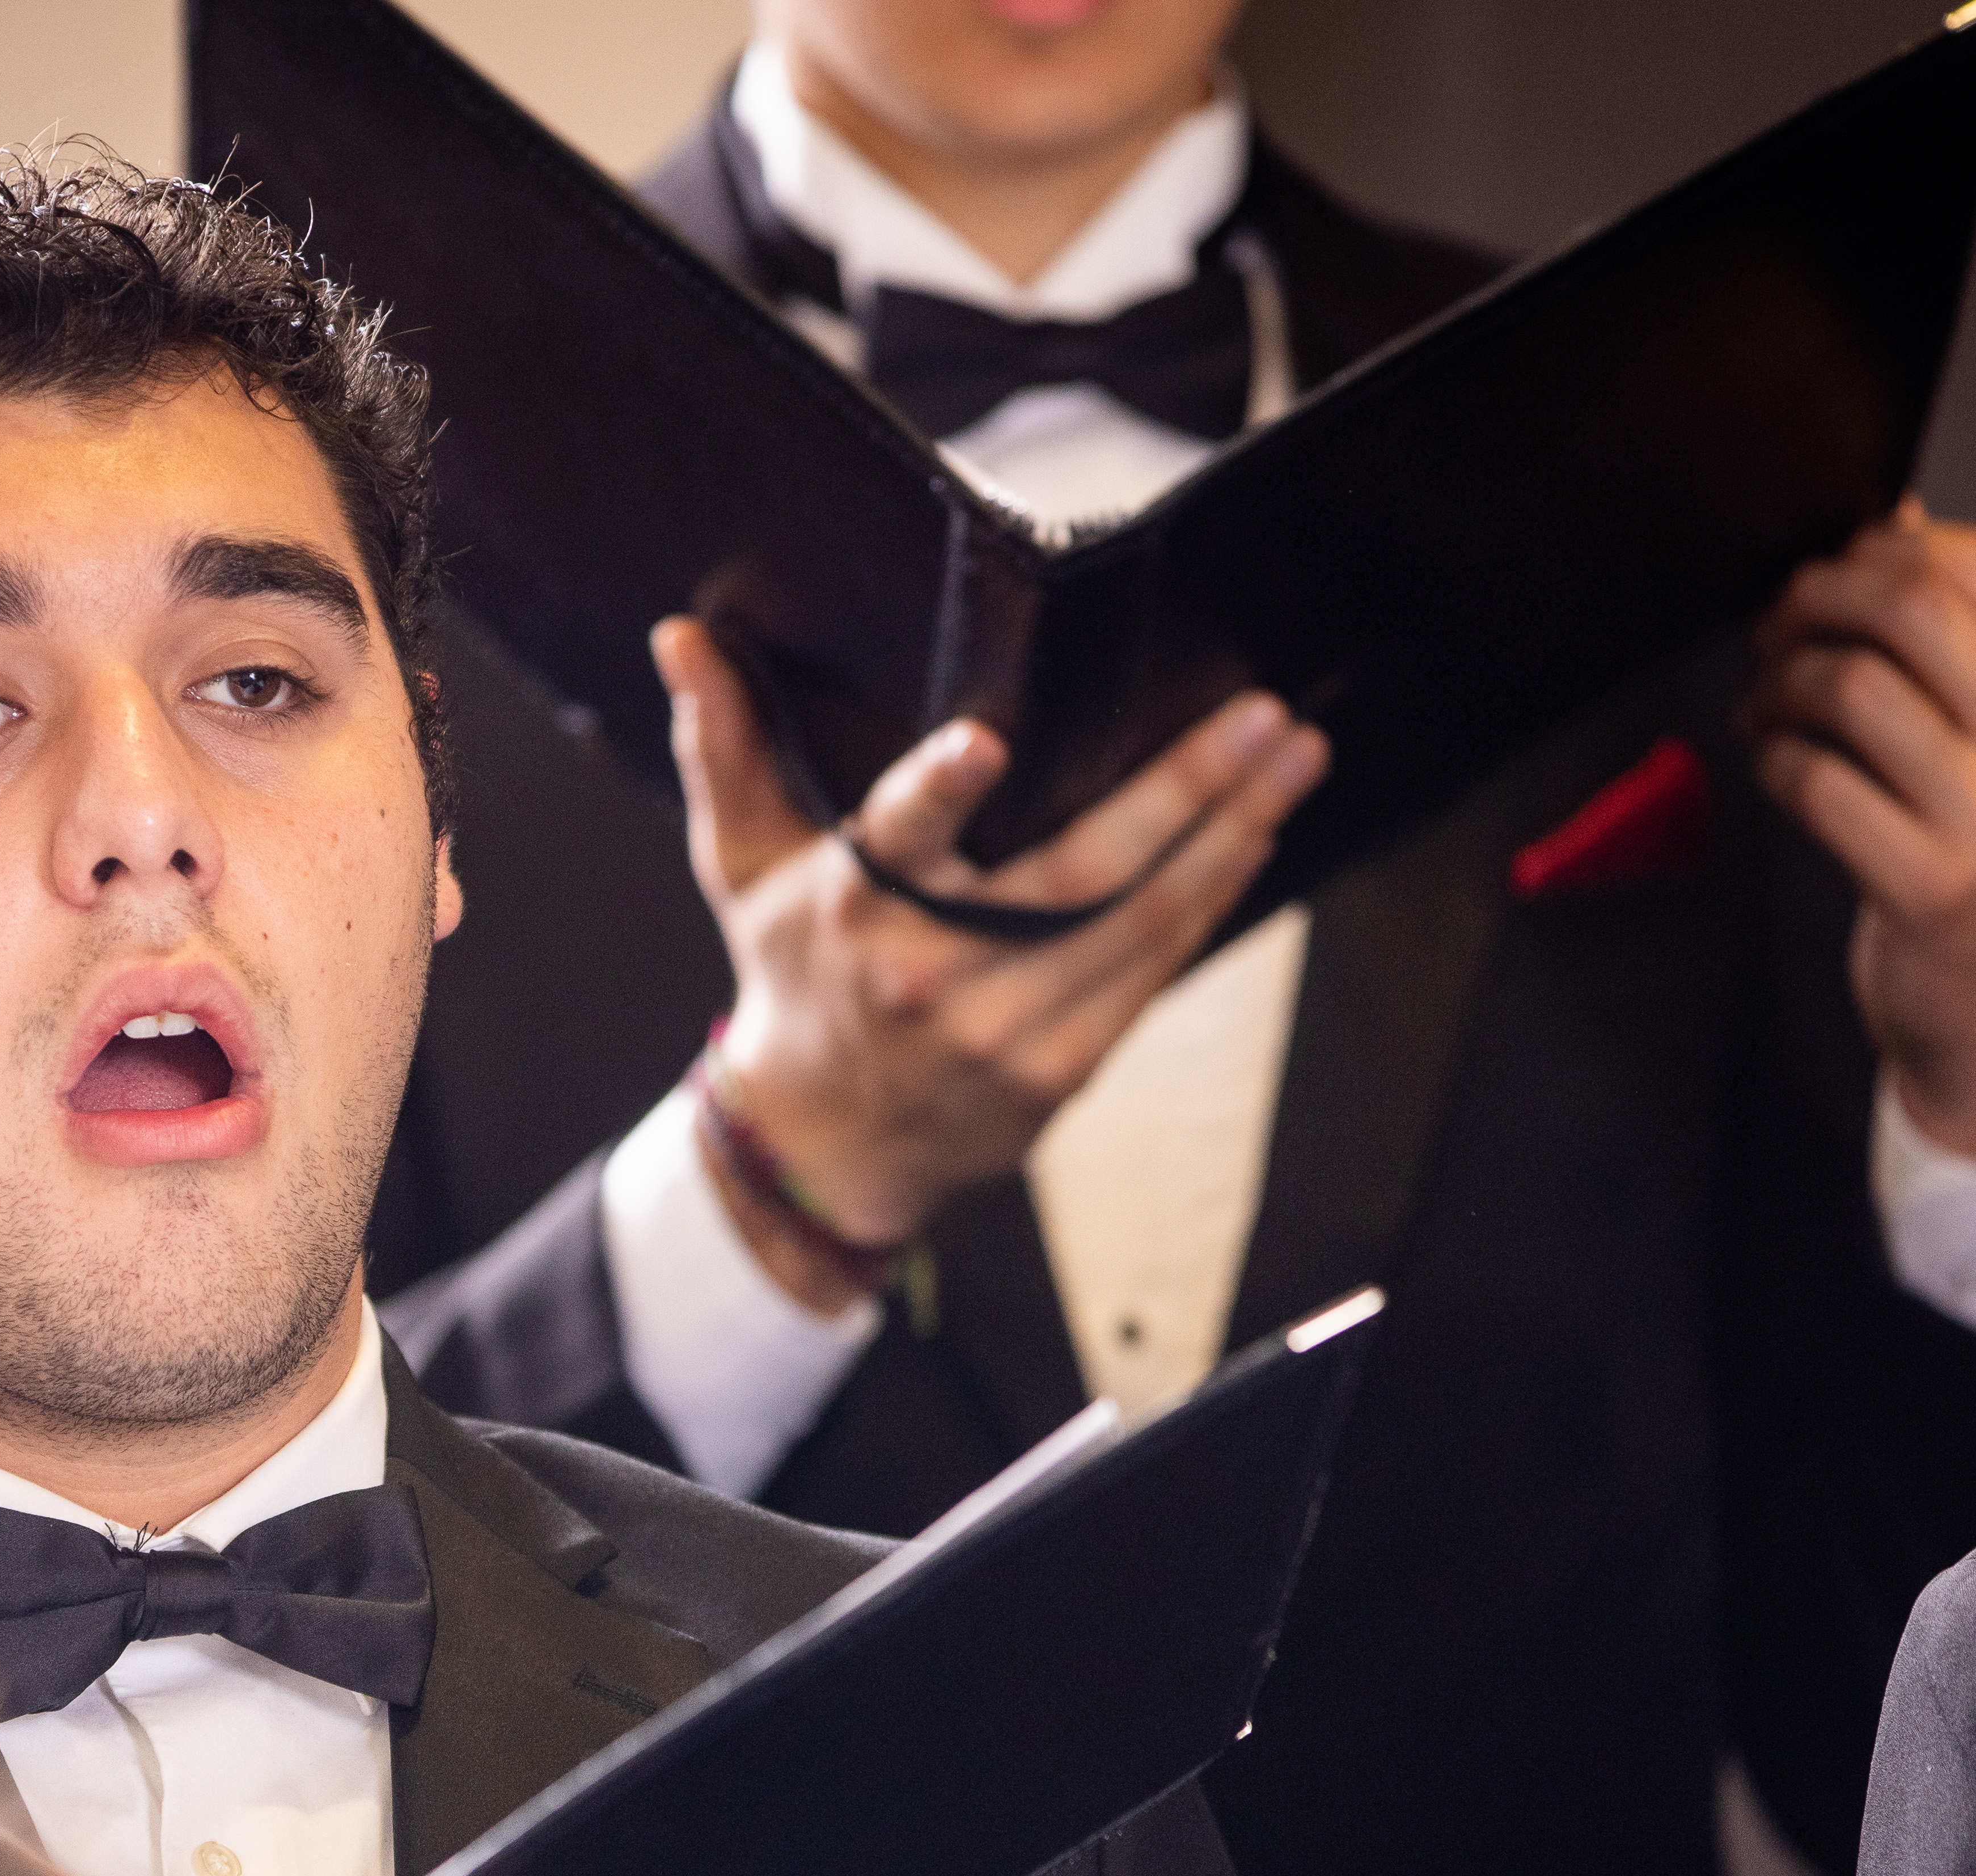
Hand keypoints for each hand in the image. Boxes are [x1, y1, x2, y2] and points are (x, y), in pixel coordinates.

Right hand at [667, 614, 1329, 1304]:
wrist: (824, 1140)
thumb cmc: (792, 975)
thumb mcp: (740, 864)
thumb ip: (723, 745)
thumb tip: (682, 635)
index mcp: (853, 905)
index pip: (898, 836)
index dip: (940, 792)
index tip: (990, 741)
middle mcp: (930, 970)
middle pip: (1074, 873)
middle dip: (1180, 790)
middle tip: (1259, 715)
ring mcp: (1002, 1027)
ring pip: (1137, 923)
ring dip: (1229, 836)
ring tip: (1292, 758)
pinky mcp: (1056, 1068)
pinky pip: (1150, 974)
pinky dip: (1210, 903)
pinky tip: (1256, 839)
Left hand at [1752, 506, 1975, 1154]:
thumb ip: (1963, 640)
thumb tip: (1895, 521)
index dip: (1875, 550)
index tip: (1824, 575)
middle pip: (1911, 609)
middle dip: (1815, 599)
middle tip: (1774, 628)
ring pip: (1853, 690)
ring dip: (1781, 684)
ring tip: (1765, 704)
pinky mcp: (1927, 888)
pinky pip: (1815, 783)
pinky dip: (1772, 760)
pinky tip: (1774, 765)